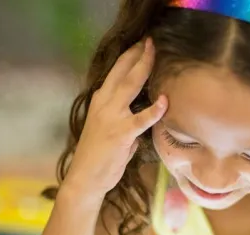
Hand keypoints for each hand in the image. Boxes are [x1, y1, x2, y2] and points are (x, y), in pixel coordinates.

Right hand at [65, 39, 167, 194]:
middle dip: (137, 54)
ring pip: (129, 86)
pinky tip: (164, 101)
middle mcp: (104, 104)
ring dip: (143, 68)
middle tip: (150, 40)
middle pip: (122, 73)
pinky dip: (153, 110)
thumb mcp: (110, 131)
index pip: (116, 72)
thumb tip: (142, 120)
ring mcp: (112, 118)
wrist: (85, 178)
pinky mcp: (121, 134)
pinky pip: (140, 120)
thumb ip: (126, 121)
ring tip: (154, 53)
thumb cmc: (99, 157)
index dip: (129, 57)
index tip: (141, 44)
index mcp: (100, 101)